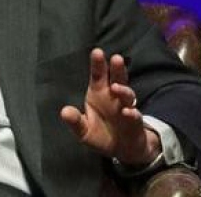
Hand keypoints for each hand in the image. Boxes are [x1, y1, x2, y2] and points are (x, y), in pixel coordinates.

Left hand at [60, 48, 160, 165]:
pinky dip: (132, 114)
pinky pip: (135, 116)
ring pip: (127, 94)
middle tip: (116, 58)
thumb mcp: (84, 130)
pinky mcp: (135, 123)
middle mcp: (114, 97)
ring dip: (123, 90)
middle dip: (116, 69)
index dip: (98, 64)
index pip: (98, 75)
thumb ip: (75, 121)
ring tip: (115, 87)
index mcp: (99, 93)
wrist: (122, 149)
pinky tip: (128, 112)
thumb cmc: (101, 134)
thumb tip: (64, 112)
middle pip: (117, 78)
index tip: (97, 51)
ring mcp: (126, 108)